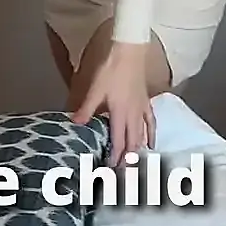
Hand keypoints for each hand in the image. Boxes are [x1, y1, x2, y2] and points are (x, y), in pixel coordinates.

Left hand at [73, 44, 154, 166]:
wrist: (129, 52)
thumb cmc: (111, 70)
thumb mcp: (95, 89)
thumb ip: (86, 108)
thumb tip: (74, 124)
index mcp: (120, 114)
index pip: (119, 141)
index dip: (116, 157)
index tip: (111, 170)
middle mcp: (133, 115)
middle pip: (133, 142)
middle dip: (128, 159)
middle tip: (123, 173)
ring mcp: (141, 109)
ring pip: (142, 135)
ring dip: (139, 150)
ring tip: (135, 163)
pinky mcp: (146, 102)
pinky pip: (151, 122)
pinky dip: (151, 134)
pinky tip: (151, 143)